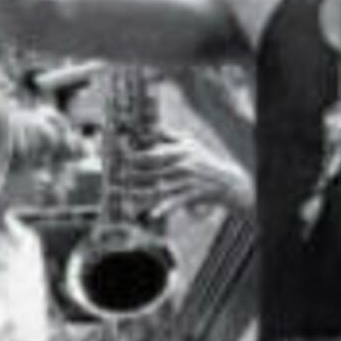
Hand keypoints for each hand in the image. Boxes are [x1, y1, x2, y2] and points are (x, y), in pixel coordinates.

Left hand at [130, 130, 246, 216]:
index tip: (119, 156)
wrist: (226, 181)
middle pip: (150, 172)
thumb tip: (149, 126)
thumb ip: (169, 134)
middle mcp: (182, 167)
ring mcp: (186, 182)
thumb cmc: (204, 159)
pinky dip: (163, 209)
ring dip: (138, 192)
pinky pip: (173, 203)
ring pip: (157, 189)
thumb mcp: (190, 142)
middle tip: (114, 176)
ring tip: (121, 193)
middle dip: (130, 174)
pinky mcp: (189, 196)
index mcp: (181, 152)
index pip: (152, 154)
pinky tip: (151, 215)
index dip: (133, 155)